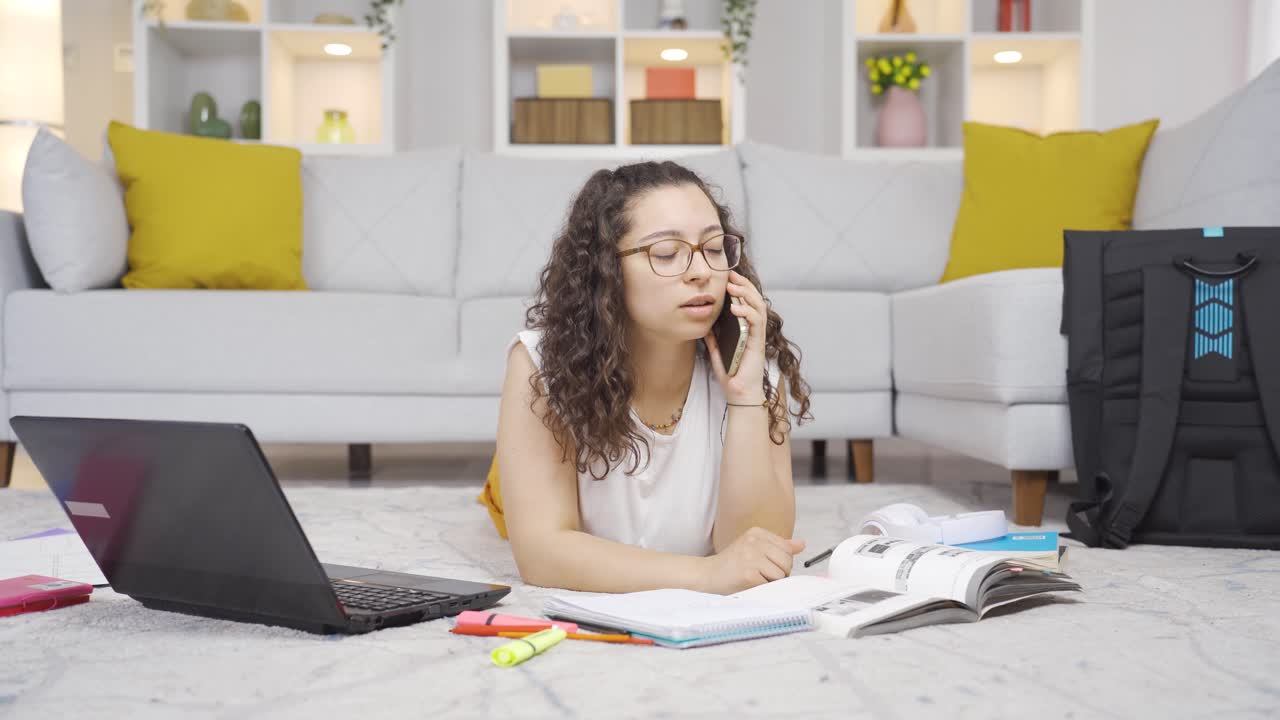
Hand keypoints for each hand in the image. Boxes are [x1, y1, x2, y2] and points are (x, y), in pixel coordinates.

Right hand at [701, 527, 805, 593]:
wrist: (707, 575)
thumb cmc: (731, 565)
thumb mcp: (754, 548)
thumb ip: (779, 546)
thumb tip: (802, 544)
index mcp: (757, 533)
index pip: (787, 549)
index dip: (781, 562)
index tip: (766, 565)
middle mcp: (754, 541)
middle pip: (787, 562)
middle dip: (779, 573)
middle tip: (761, 575)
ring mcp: (751, 556)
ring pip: (781, 575)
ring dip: (771, 582)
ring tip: (754, 579)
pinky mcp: (749, 574)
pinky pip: (770, 585)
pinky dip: (762, 589)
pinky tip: (748, 584)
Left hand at [704, 270, 767, 403]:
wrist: (738, 392)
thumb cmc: (731, 373)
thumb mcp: (716, 352)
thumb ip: (713, 339)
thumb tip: (705, 327)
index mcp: (745, 329)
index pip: (746, 302)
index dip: (739, 288)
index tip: (726, 278)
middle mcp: (753, 329)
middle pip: (754, 300)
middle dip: (743, 285)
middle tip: (730, 276)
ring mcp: (757, 335)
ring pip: (758, 307)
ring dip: (746, 294)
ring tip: (733, 287)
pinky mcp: (758, 343)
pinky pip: (756, 323)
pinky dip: (747, 312)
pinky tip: (736, 308)